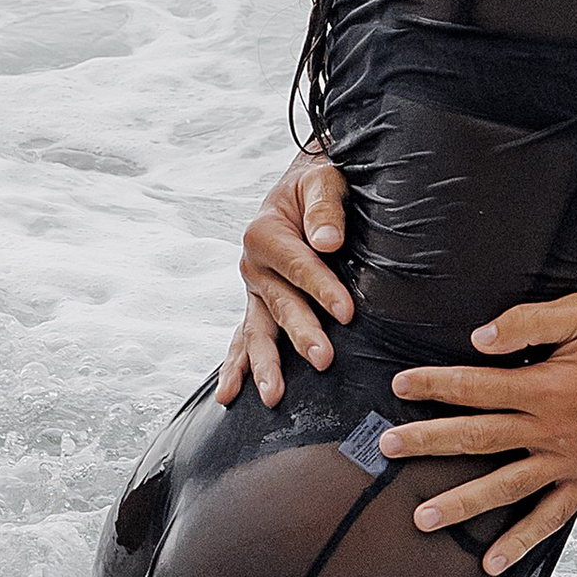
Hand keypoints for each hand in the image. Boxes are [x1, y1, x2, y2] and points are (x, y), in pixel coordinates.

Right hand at [213, 149, 355, 407]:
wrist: (299, 186)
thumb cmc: (317, 183)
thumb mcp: (323, 180)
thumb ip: (325, 208)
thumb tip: (327, 241)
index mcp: (265, 233)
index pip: (298, 265)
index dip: (322, 288)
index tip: (347, 312)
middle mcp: (252, 264)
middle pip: (280, 304)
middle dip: (301, 333)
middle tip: (323, 359)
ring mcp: (253, 289)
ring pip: (258, 331)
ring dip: (265, 364)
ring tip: (274, 396)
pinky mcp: (258, 305)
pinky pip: (244, 338)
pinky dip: (236, 366)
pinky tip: (229, 396)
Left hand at [379, 293, 576, 571]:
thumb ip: (530, 322)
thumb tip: (479, 338)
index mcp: (545, 387)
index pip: (477, 386)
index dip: (435, 384)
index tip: (399, 386)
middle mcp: (551, 430)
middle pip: (478, 438)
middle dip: (429, 443)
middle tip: (387, 450)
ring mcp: (568, 463)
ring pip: (505, 487)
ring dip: (462, 503)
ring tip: (422, 518)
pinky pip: (549, 518)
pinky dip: (520, 541)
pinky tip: (491, 563)